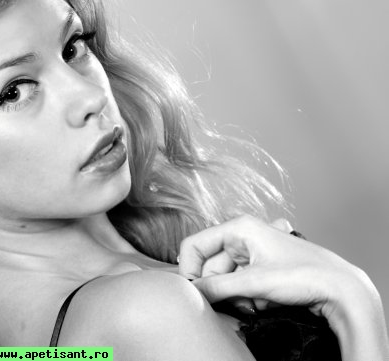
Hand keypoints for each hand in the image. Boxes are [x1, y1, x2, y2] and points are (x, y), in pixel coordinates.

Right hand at [177, 215, 374, 327]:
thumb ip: (218, 287)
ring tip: (255, 301)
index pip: (195, 245)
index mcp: (239, 228)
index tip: (194, 291)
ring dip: (235, 295)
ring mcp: (253, 252)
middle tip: (235, 301)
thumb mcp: (255, 282)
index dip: (189, 269)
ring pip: (225, 278)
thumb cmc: (305, 274)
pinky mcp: (261, 267)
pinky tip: (264, 300)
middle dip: (220, 287)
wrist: (340, 288)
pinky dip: (247, 296)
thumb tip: (194, 292)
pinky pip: (239, 283)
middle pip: (210, 265)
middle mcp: (243, 236)